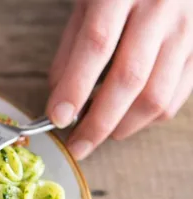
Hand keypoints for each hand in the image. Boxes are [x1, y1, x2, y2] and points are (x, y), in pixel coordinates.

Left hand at [47, 0, 192, 159]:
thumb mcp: (85, 5)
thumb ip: (71, 51)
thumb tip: (60, 104)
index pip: (96, 46)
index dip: (75, 87)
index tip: (58, 118)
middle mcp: (159, 8)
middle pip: (130, 78)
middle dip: (98, 122)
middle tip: (76, 145)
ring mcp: (185, 30)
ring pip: (156, 95)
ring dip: (123, 126)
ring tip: (99, 134)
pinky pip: (175, 98)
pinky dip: (146, 119)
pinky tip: (125, 120)